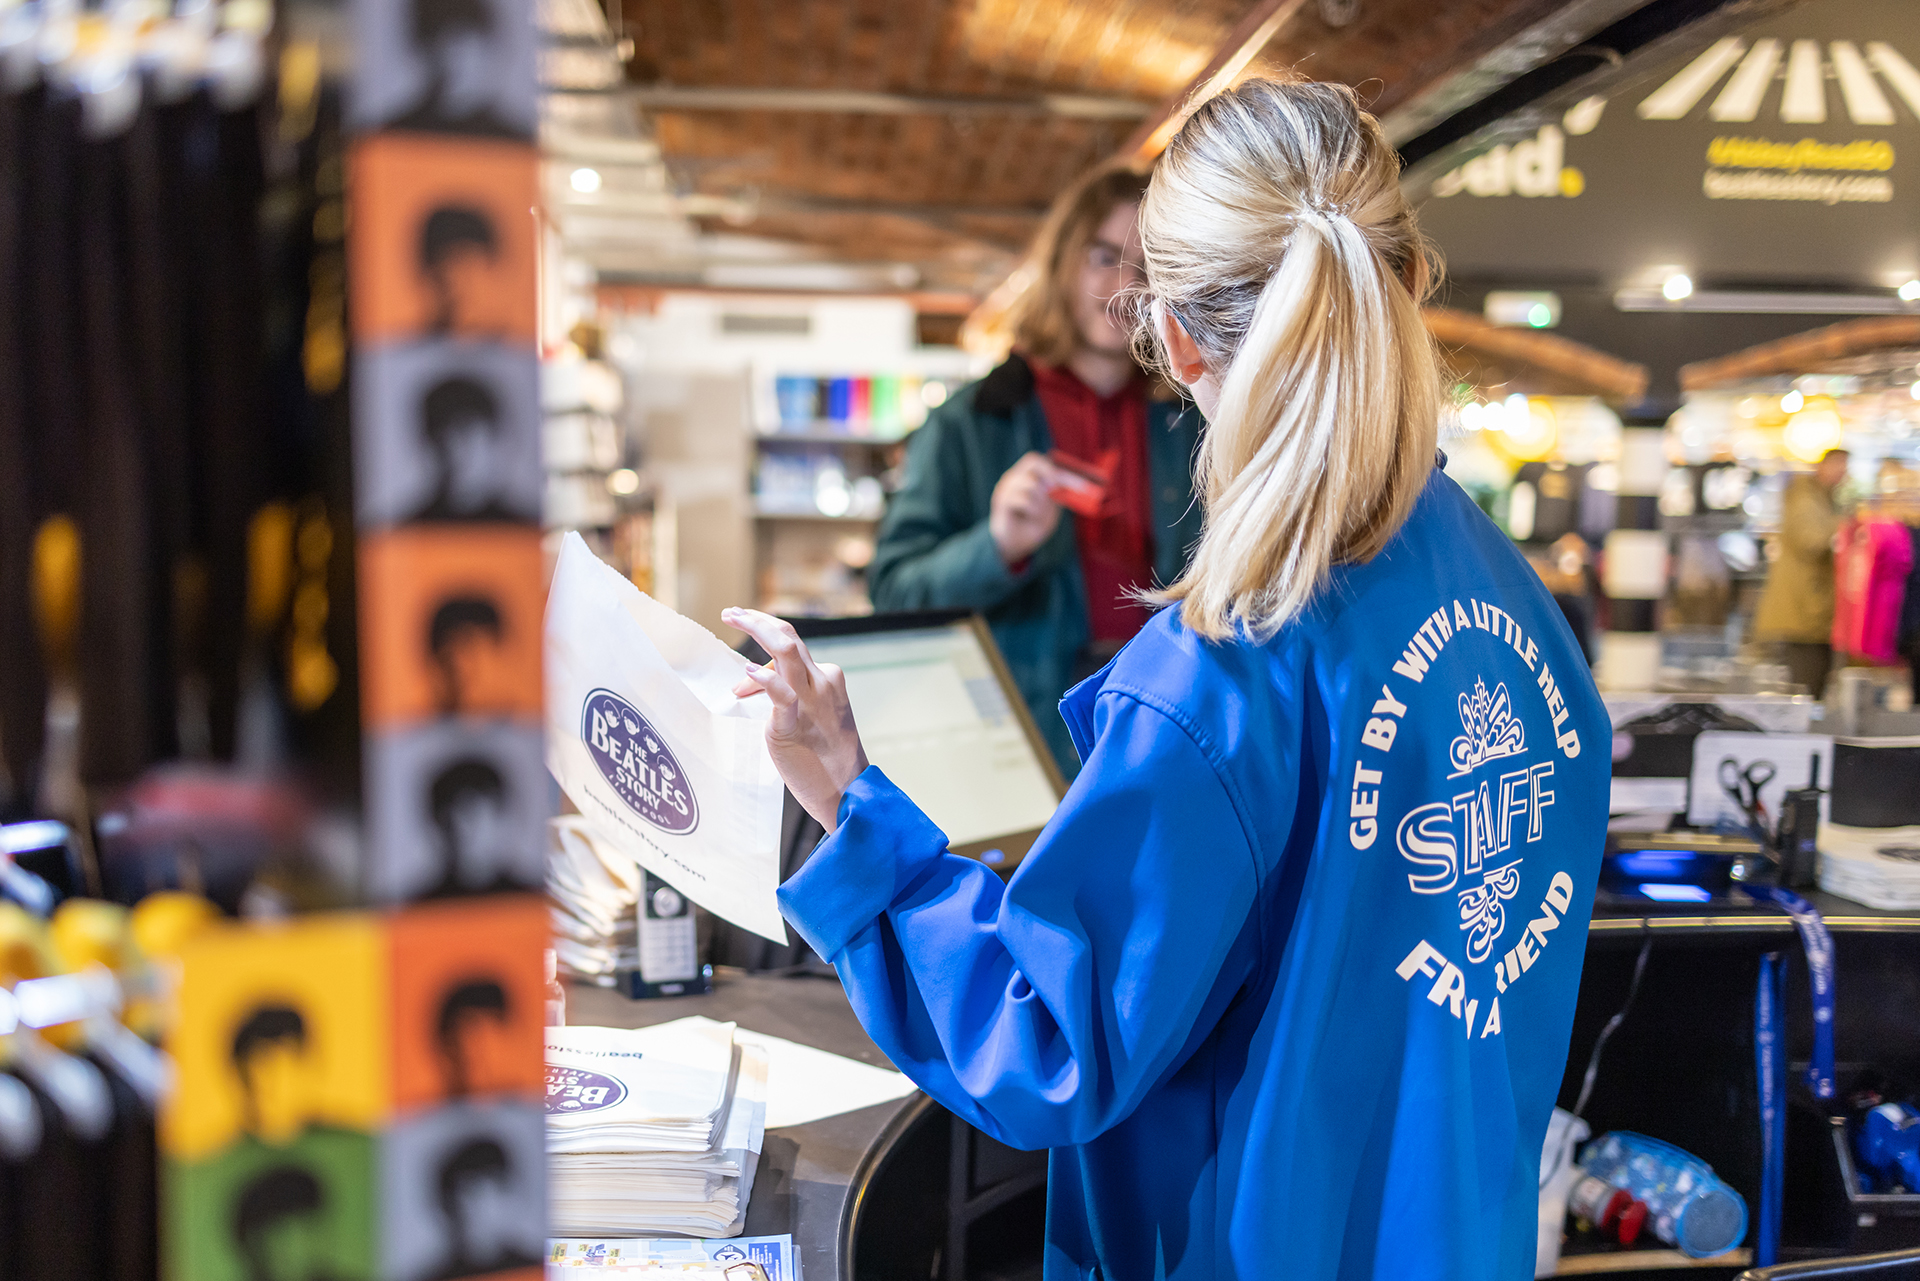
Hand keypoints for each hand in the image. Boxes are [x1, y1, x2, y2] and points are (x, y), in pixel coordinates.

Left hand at [722, 607, 869, 832]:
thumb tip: (748, 684)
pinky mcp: (793, 725)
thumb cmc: (825, 758)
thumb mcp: (810, 717)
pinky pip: (781, 693)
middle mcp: (822, 682)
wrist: (846, 791)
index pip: (792, 645)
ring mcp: (810, 701)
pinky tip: (748, 672)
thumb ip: (785, 696)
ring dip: (755, 629)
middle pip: (788, 636)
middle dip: (756, 619)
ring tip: (731, 619)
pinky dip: (764, 678)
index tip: (743, 625)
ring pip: (785, 650)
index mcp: (827, 679)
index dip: (763, 637)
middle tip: (730, 612)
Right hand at [989, 452, 1062, 565]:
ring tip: (1038, 515)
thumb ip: (1057, 494)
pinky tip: (1029, 517)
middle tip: (1054, 490)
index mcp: (1024, 477)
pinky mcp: (1001, 502)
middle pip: (1032, 461)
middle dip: (1049, 474)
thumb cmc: (1031, 525)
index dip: (1053, 468)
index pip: (1036, 460)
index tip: (1067, 482)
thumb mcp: (1050, 508)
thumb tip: (1069, 482)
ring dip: (1041, 501)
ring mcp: (1005, 489)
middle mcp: (1013, 479)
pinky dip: (1032, 509)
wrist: (1014, 546)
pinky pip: (1023, 499)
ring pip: (1031, 483)